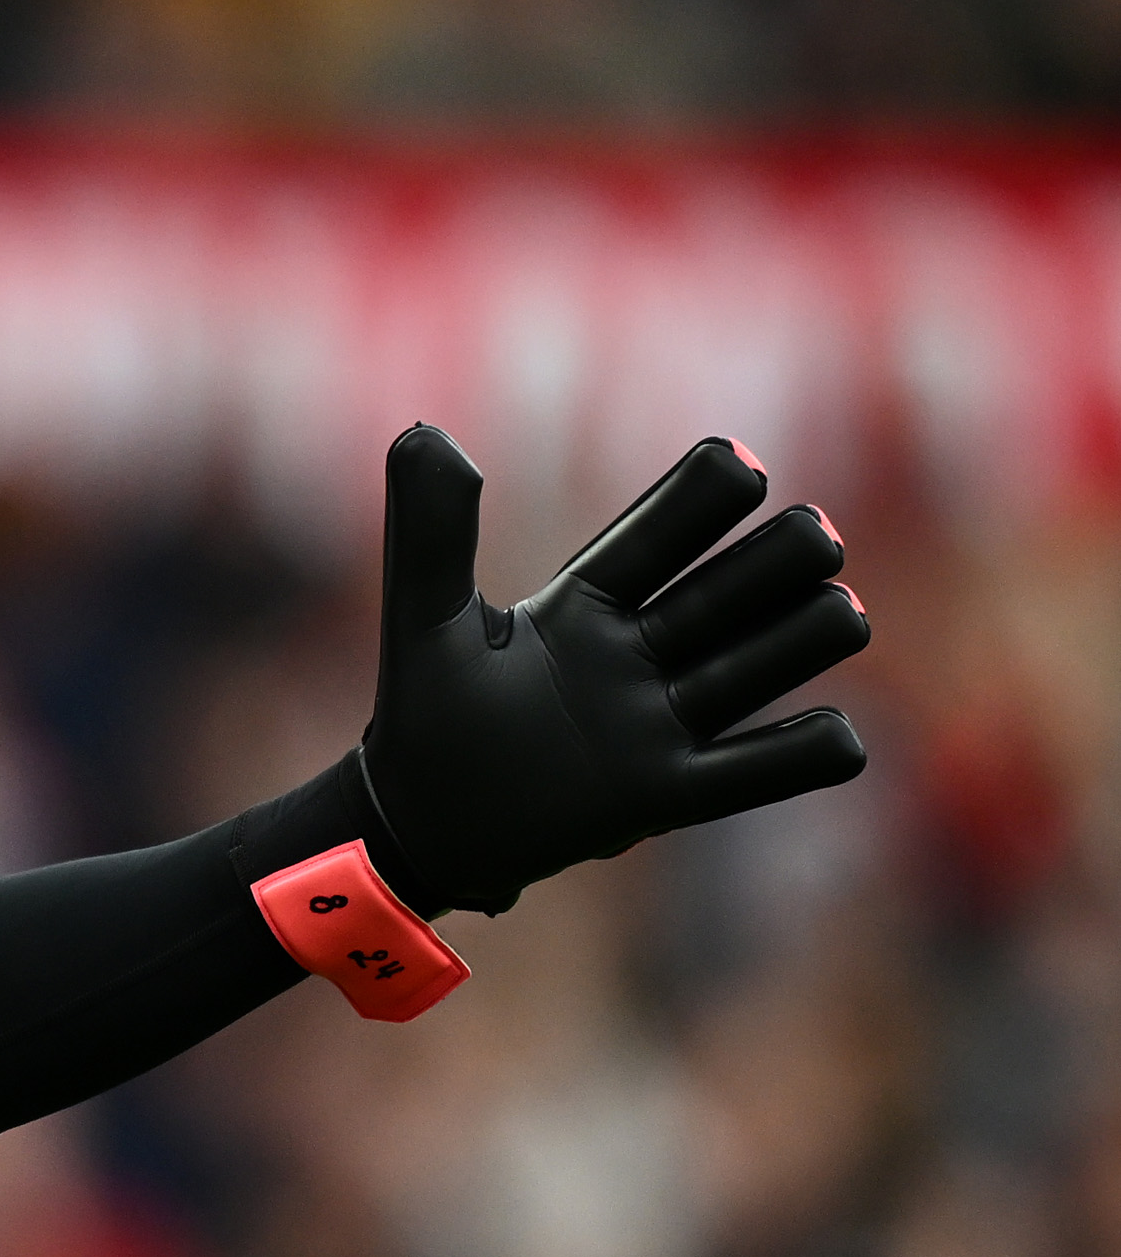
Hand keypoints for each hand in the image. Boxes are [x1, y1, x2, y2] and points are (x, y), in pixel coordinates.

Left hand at [363, 425, 868, 915]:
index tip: (740, 465)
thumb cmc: (424, 714)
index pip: (657, 539)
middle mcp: (637, 654)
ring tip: (840, 612)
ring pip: (762, 666)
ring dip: (806, 635)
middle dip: (780, 560)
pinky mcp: (666, 796)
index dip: (700, 499)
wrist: (417, 825)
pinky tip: (834, 734)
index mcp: (585, 604)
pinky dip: (803, 755)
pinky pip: (755, 773)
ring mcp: (657, 724)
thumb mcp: (423, 619)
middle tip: (814, 539)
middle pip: (732, 593)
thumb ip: (429, 531)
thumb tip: (423, 431)